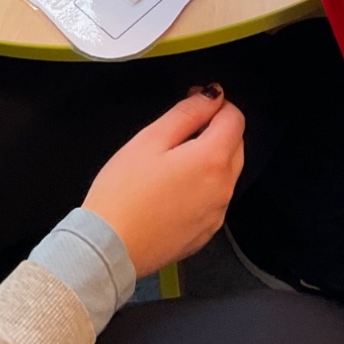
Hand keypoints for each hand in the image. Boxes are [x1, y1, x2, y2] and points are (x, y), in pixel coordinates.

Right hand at [83, 88, 245, 275]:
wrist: (109, 248)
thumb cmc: (123, 193)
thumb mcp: (151, 139)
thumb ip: (188, 112)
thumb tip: (213, 95)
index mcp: (213, 160)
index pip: (235, 118)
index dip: (215, 103)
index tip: (192, 102)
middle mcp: (223, 189)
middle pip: (235, 144)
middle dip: (215, 129)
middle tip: (178, 130)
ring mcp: (217, 214)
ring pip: (226, 172)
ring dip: (210, 158)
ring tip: (170, 161)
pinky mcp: (206, 233)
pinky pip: (214, 199)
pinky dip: (202, 186)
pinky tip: (172, 189)